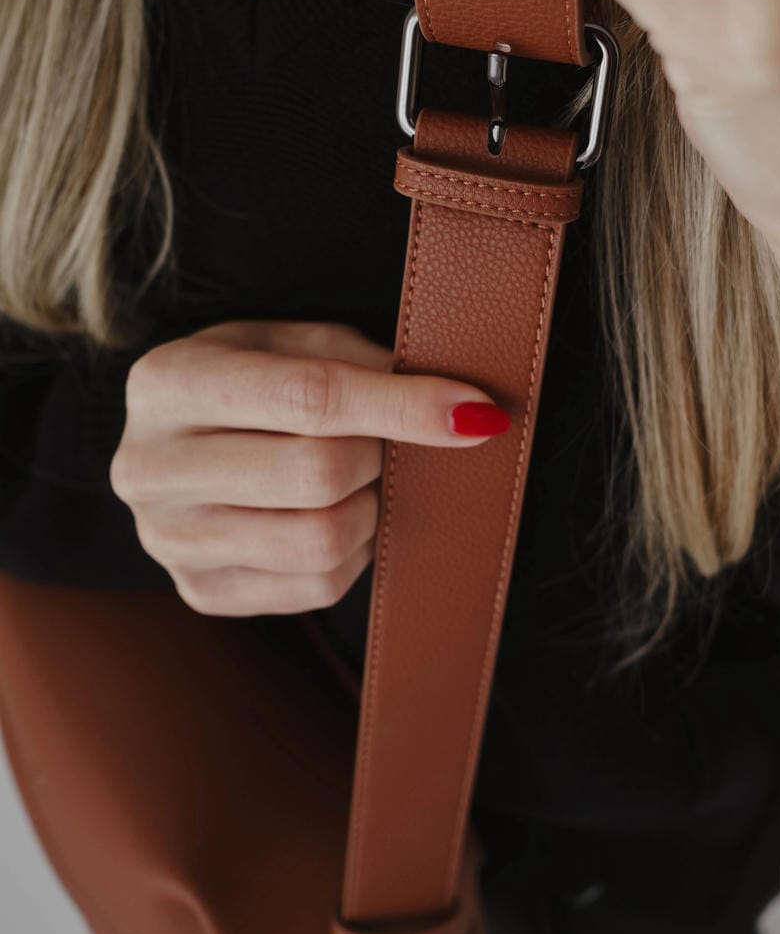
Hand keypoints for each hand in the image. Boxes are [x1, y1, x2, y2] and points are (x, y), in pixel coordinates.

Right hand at [108, 319, 508, 616]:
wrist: (176, 443)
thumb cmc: (245, 380)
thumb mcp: (284, 340)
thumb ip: (356, 360)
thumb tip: (449, 406)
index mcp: (168, 381)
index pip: (309, 396)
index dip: (403, 405)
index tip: (472, 410)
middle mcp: (151, 465)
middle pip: (317, 473)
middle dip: (380, 455)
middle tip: (388, 442)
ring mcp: (168, 539)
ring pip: (320, 539)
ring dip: (371, 509)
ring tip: (364, 481)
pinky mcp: (199, 593)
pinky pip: (316, 586)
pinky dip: (355, 553)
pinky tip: (342, 517)